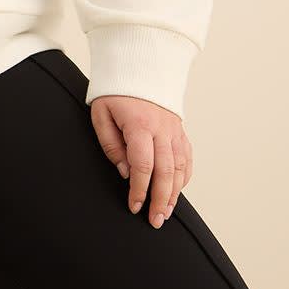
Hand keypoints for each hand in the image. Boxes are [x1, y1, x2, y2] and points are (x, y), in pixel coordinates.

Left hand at [89, 95, 192, 227]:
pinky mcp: (180, 130)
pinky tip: (177, 192)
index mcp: (140, 125)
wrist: (139, 67)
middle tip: (155, 220)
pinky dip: (184, 177)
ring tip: (165, 213)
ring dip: (174, 193)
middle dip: (160, 199)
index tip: (134, 206)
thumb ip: (111, 145)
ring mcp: (174, 130)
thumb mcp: (101, 114)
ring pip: (180, 167)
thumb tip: (126, 173)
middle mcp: (162, 129)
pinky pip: (187, 158)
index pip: (143, 165)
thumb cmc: (115, 92)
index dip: (139, 190)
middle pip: (166, 171)